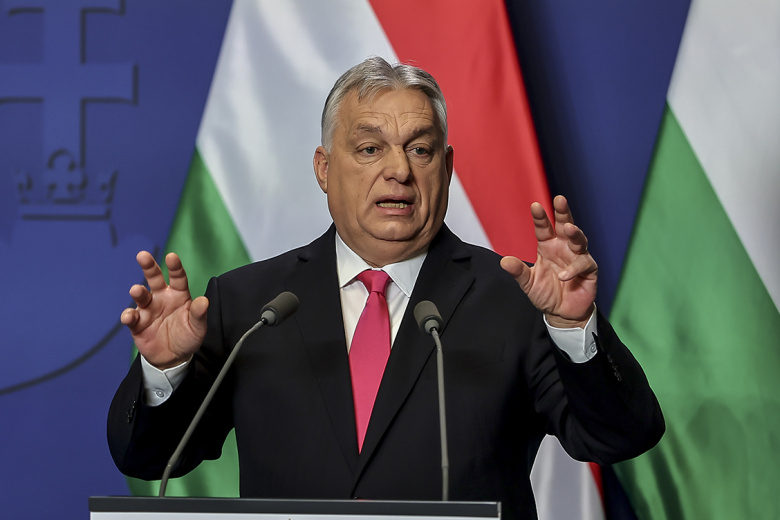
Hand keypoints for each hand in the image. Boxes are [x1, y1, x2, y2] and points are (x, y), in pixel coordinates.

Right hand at [120, 251, 207, 368]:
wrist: (173, 357)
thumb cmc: (187, 337)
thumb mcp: (198, 327)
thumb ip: (199, 314)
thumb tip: (204, 301)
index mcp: (178, 295)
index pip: (177, 278)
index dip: (175, 267)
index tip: (172, 257)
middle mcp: (161, 298)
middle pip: (154, 279)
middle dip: (149, 267)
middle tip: (143, 256)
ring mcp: (148, 310)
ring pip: (141, 296)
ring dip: (138, 292)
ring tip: (137, 291)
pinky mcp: (137, 324)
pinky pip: (131, 317)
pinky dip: (128, 316)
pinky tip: (130, 317)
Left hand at [500, 195, 596, 327]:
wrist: (562, 313)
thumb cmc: (546, 293)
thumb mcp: (529, 283)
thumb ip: (518, 272)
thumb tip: (504, 261)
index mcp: (548, 247)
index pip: (544, 229)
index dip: (540, 218)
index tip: (535, 206)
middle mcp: (563, 248)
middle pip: (565, 226)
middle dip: (563, 213)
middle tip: (559, 199)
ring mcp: (577, 257)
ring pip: (579, 240)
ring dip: (575, 234)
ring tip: (569, 228)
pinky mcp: (589, 270)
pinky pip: (583, 264)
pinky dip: (574, 268)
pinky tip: (564, 276)